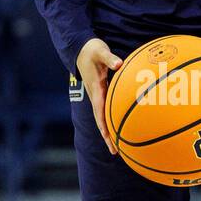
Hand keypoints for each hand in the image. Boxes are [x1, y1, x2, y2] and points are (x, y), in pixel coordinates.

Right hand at [76, 37, 122, 154]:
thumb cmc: (92, 50)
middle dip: (108, 137)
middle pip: (101, 121)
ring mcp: (97, 96)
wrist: (80, 48)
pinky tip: (119, 126)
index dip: (105, 126)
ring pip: (103, 118)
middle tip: (116, 152)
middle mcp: (96, 96)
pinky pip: (106, 110)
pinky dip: (111, 120)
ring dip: (109, 131)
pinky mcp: (100, 93)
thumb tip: (119, 64)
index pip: (100, 112)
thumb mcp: (101, 52)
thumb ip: (110, 58)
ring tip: (118, 146)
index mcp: (96, 89)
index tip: (110, 139)